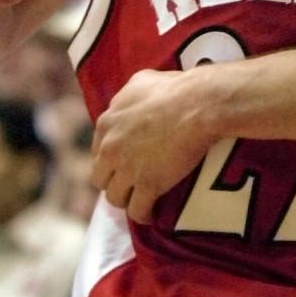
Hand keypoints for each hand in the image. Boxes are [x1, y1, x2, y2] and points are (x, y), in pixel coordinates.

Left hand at [91, 68, 215, 222]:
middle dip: (114, 181)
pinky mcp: (148, 184)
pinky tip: (151, 215)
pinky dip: (143, 215)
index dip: (111, 160)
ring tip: (139, 201)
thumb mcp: (142, 81)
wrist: (198, 104)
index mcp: (106, 123)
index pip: (97, 151)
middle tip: (130, 183)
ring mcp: (127, 168)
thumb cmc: (175, 88)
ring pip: (114, 197)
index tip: (123, 163)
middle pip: (100, 177)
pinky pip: (137, 210)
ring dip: (126, 200)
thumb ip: (128, 94)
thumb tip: (129, 97)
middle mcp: (110, 147)